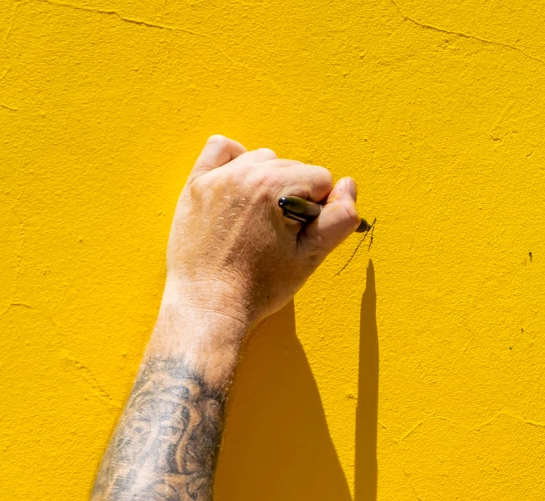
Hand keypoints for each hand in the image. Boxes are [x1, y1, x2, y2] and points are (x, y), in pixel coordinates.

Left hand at [159, 134, 360, 334]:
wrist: (209, 307)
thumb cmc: (258, 287)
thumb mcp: (310, 257)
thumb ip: (339, 219)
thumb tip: (348, 185)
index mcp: (273, 188)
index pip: (321, 179)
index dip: (320, 209)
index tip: (302, 235)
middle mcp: (243, 174)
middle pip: (293, 167)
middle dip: (296, 196)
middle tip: (281, 234)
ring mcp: (216, 178)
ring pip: (262, 159)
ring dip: (270, 180)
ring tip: (262, 217)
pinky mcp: (196, 186)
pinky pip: (220, 148)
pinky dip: (235, 159)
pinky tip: (241, 186)